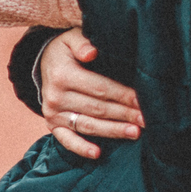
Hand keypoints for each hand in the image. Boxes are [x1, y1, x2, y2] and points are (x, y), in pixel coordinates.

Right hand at [39, 28, 143, 158]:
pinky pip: (66, 139)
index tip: (142, 101)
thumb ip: (81, 42)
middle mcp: (56, 96)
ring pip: (88, 125)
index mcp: (63, 75)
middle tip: (146, 120)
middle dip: (124, 115)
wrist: (44, 62)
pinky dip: (80, 148)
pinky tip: (97, 154)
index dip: (122, 95)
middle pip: (97, 109)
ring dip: (112, 131)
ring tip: (134, 133)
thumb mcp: (71, 38)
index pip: (99, 88)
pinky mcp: (52, 123)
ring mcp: (53, 112)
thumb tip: (92, 52)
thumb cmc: (67, 49)